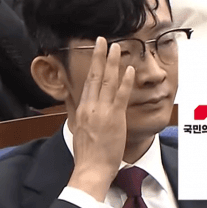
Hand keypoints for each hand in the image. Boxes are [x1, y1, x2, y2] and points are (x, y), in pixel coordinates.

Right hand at [66, 39, 135, 201]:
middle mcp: (90, 107)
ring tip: (117, 47)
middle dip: (99, 56)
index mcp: (82, 109)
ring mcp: (101, 111)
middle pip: (94, 76)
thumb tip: (77, 100)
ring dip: (112, 62)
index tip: (96, 50)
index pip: (88, 81)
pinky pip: (120, 96)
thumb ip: (79, 112)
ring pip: (107, 82)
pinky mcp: (114, 118)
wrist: (90, 168)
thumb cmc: (88, 153)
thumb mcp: (78, 128)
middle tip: (103, 39)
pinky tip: (129, 69)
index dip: (92, 64)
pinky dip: (124, 81)